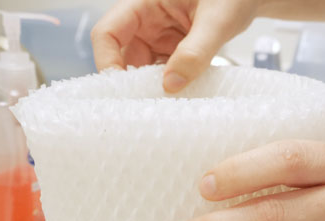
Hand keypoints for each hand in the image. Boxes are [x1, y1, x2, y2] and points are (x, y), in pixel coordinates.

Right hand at [91, 0, 258, 91]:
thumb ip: (196, 51)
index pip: (107, 32)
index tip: (122, 87)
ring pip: (144, 69)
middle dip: (134, 83)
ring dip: (154, 88)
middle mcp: (147, 22)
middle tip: (149, 107)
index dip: (107, 60)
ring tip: (168, 107)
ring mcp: (160, 38)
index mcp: (144, 3)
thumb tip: (172, 84)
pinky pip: (166, 73)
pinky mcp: (175, 52)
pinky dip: (173, 87)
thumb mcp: (217, 20)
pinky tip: (184, 98)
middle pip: (123, 56)